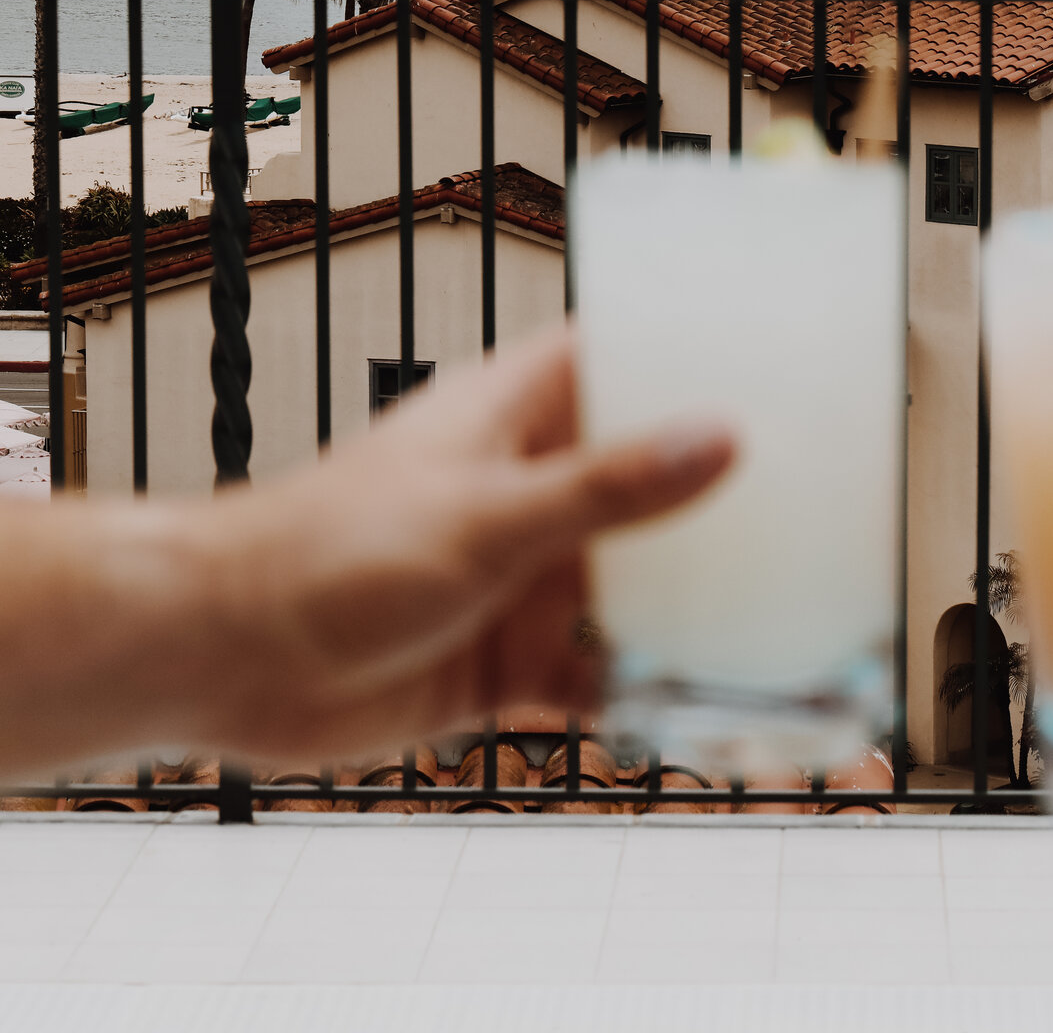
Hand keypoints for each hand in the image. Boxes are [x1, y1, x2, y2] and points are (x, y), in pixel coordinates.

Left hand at [179, 327, 733, 761]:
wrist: (224, 659)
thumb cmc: (325, 552)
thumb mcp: (488, 514)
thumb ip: (608, 487)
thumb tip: (721, 438)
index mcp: (519, 415)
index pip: (622, 358)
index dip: (694, 355)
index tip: (781, 361)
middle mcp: (530, 489)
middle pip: (649, 480)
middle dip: (721, 499)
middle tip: (818, 508)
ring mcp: (522, 574)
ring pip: (634, 584)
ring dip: (694, 607)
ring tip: (784, 616)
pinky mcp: (508, 657)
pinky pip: (598, 672)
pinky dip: (644, 689)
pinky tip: (704, 708)